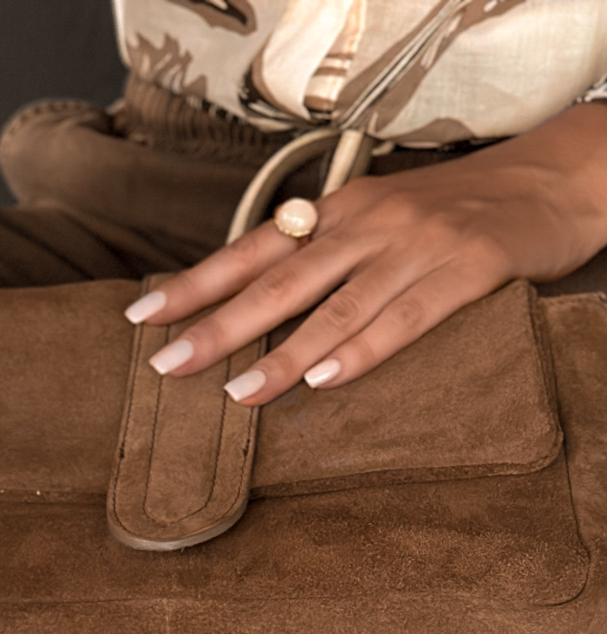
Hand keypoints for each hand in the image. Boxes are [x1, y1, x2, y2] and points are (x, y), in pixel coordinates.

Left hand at [129, 103, 606, 407]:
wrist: (550, 181)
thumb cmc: (453, 216)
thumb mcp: (378, 225)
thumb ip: (324, 261)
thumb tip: (250, 312)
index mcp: (339, 213)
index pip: (253, 250)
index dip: (197, 282)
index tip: (142, 316)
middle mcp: (368, 225)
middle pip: (281, 281)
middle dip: (219, 324)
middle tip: (168, 364)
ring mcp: (417, 246)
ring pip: (336, 307)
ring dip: (283, 353)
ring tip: (238, 394)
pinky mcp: (466, 270)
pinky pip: (407, 318)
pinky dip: (364, 350)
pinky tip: (327, 381)